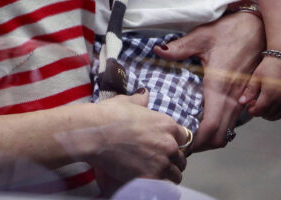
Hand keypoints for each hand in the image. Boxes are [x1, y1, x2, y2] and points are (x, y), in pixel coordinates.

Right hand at [59, 91, 186, 193]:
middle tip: (160, 160)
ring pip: (176, 174)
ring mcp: (161, 162)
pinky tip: (151, 180)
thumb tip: (144, 93)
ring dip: (168, 174)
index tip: (167, 145)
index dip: (176, 141)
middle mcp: (168, 143)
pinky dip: (160, 185)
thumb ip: (140, 100)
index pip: (184, 137)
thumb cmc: (110, 115)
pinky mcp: (151, 178)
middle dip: (173, 159)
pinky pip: (165, 186)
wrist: (96, 133)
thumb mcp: (127, 102)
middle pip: (181, 158)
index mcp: (166, 124)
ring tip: (156, 173)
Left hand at [154, 12, 263, 150]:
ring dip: (210, 136)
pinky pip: (232, 121)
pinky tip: (203, 117)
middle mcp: (234, 99)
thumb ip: (180, 47)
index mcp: (220, 88)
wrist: (260, 26)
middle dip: (200, 143)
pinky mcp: (245, 96)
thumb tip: (158, 51)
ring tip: (189, 130)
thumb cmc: (231, 30)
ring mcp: (242, 99)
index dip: (196, 141)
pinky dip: (219, 126)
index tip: (179, 140)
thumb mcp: (202, 36)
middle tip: (179, 139)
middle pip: (219, 137)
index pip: (211, 129)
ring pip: (227, 131)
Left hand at [239, 56, 280, 119]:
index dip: (252, 110)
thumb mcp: (256, 76)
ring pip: (277, 116)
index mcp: (270, 94)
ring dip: (268, 114)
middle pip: (268, 114)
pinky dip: (279, 112)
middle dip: (259, 112)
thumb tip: (241, 102)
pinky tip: (273, 105)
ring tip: (263, 104)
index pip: (260, 110)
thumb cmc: (268, 67)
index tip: (248, 106)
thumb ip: (250, 91)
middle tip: (254, 104)